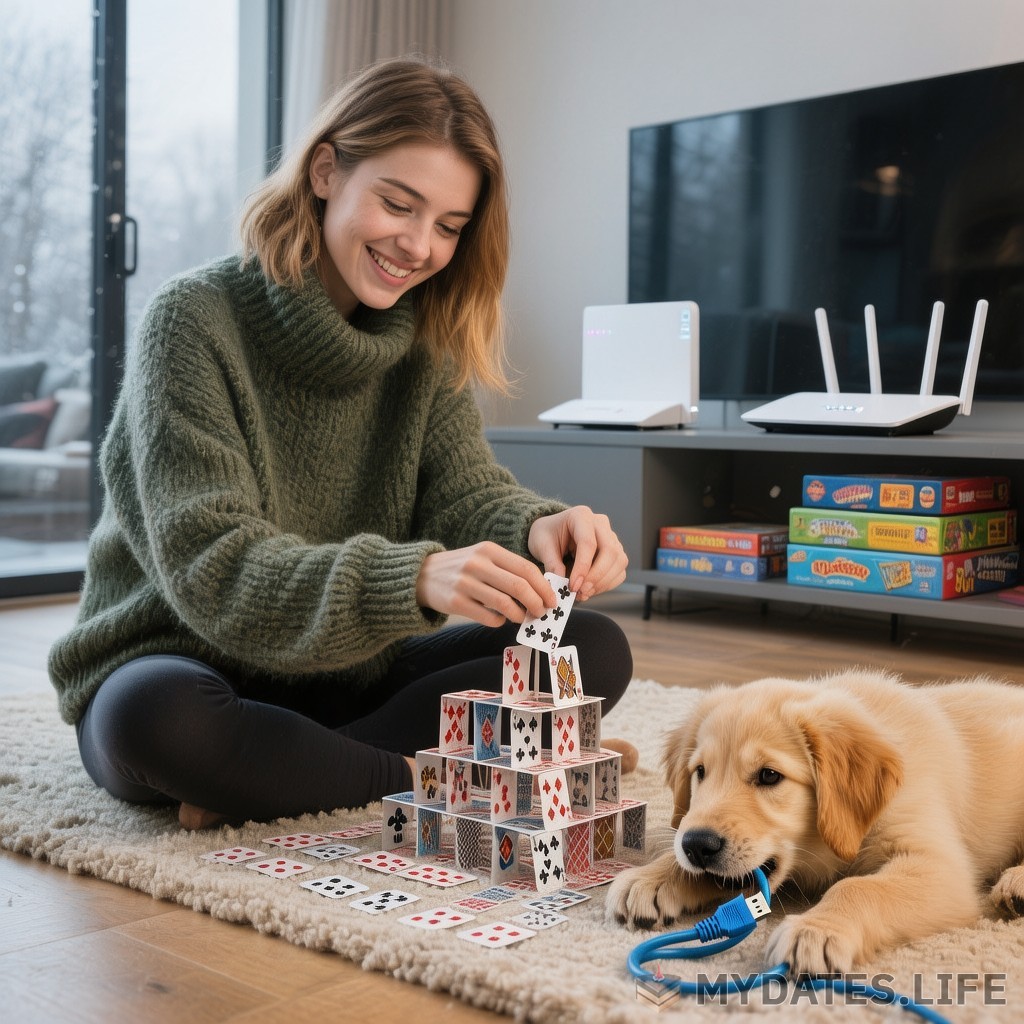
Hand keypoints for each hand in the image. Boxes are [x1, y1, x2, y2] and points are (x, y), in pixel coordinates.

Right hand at [415, 541, 555, 626]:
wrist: (421, 575)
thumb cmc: (461, 568)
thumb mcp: (482, 558)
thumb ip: (507, 570)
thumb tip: (539, 590)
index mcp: (489, 550)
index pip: (526, 569)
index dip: (543, 587)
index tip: (552, 599)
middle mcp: (477, 564)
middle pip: (519, 586)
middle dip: (536, 602)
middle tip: (542, 612)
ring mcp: (465, 584)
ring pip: (505, 604)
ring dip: (520, 615)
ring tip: (522, 618)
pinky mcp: (456, 603)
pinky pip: (488, 617)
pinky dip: (500, 621)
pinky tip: (500, 619)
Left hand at [527, 506, 627, 599]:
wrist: (553, 532)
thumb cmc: (547, 535)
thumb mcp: (541, 545)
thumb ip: (551, 563)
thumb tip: (561, 583)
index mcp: (581, 516)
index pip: (588, 543)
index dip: (583, 567)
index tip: (573, 586)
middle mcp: (600, 524)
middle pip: (610, 551)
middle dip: (597, 576)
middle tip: (581, 591)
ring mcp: (611, 537)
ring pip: (619, 561)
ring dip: (603, 582)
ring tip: (583, 593)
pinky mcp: (615, 552)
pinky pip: (619, 570)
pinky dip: (607, 584)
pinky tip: (590, 590)